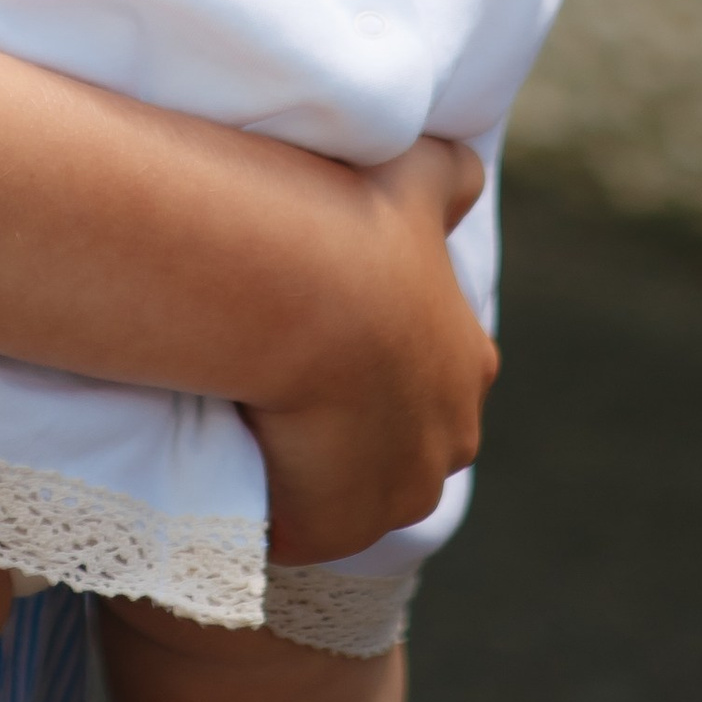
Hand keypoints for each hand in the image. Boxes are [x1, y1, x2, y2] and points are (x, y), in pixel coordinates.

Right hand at [247, 137, 494, 566]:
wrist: (305, 294)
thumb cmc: (355, 225)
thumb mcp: (417, 177)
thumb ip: (450, 177)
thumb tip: (472, 170)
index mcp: (467, 363)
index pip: (437, 376)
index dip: (388, 359)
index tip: (336, 333)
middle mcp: (446, 441)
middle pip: (405, 445)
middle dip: (361, 427)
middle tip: (292, 378)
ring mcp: (392, 496)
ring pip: (352, 490)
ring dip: (313, 469)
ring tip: (251, 417)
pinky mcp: (330, 530)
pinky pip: (293, 524)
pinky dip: (266, 503)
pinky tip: (230, 453)